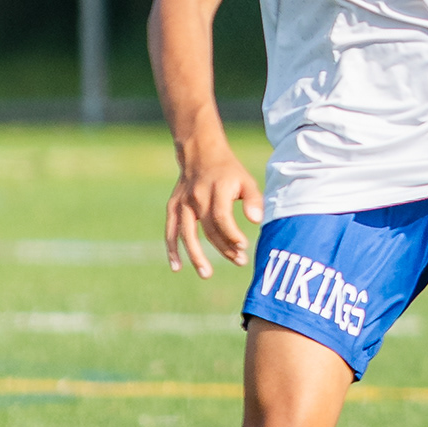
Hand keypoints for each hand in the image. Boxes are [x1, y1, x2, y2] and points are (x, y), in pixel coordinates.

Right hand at [165, 146, 263, 277]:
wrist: (200, 153)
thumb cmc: (228, 171)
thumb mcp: (246, 180)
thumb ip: (254, 199)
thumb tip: (256, 220)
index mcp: (216, 189)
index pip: (221, 217)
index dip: (231, 234)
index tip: (244, 246)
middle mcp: (197, 196)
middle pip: (208, 229)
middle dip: (224, 248)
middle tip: (240, 261)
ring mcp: (182, 202)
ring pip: (187, 234)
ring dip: (196, 255)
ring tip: (206, 273)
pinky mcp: (173, 206)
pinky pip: (171, 230)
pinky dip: (172, 249)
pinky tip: (177, 267)